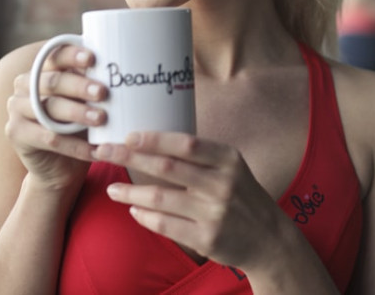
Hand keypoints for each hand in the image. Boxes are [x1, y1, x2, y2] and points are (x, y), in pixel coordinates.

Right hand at [6, 46, 107, 191]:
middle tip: (103, 92)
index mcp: (42, 70)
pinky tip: (96, 149)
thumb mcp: (86, 101)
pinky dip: (76, 145)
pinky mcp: (17, 134)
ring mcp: (17, 109)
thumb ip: (95, 82)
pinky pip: (50, 138)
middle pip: (53, 82)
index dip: (72, 55)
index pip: (55, 56)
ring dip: (78, 113)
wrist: (60, 165)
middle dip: (80, 86)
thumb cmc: (78, 124)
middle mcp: (25, 86)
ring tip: (101, 119)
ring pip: (50, 109)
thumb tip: (127, 65)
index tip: (92, 58)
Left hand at [93, 132, 287, 270]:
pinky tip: (133, 210)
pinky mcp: (207, 238)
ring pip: (161, 198)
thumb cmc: (242, 197)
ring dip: (131, 192)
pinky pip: (166, 224)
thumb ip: (202, 157)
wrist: (269, 239)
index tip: (128, 135)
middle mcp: (223, 184)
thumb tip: (154, 141)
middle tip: (104, 152)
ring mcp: (215, 212)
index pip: (186, 144)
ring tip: (112, 189)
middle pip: (167, 167)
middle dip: (130, 158)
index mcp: (228, 159)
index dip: (154, 139)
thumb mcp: (232, 168)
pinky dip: (145, 216)